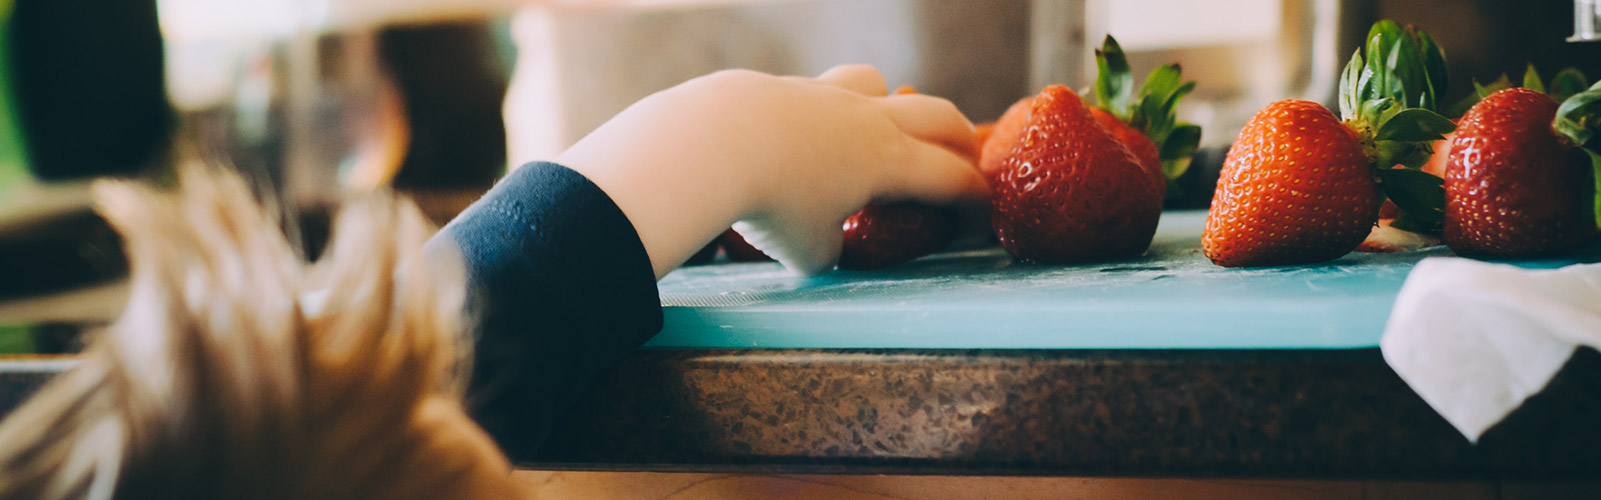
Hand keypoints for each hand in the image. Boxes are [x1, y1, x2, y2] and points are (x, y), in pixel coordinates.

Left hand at [555, 65, 988, 276]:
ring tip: (885, 127)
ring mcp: (826, 95)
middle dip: (959, 138)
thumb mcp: (808, 252)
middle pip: (937, 115)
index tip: (982, 215)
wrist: (713, 144)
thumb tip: (824, 246)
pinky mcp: (785, 87)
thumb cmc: (770, 205)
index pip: (952, 178)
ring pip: (879, 85)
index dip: (975, 199)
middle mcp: (869, 120)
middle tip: (965, 158)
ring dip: (894, 104)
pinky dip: (831, 110)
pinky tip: (808, 132)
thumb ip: (828, 249)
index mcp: (890, 162)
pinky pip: (823, 90)